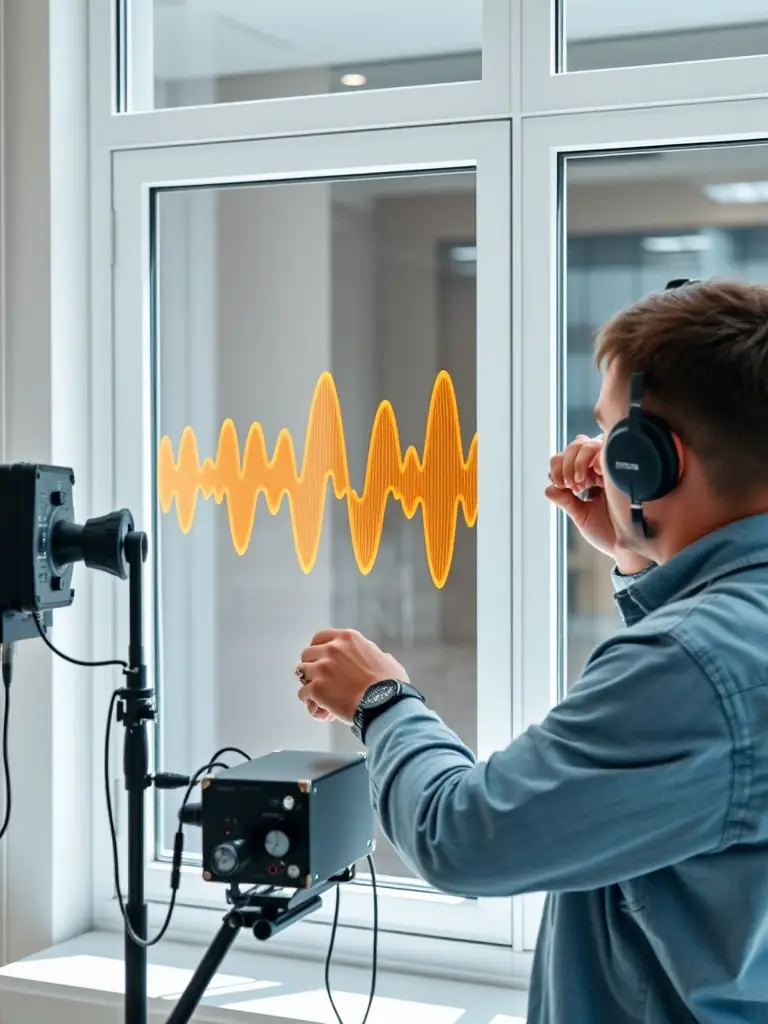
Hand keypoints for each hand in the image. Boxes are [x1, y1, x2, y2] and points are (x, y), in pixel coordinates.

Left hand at [296, 629, 408, 724]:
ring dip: (309, 684)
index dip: (318, 649)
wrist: (385, 703)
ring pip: (301, 672)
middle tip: (320, 680)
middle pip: (307, 654)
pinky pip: (303, 694)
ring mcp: (322, 668)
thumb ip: (375, 656)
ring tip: (320, 696)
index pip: (320, 637)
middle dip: (312, 667)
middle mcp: (332, 649)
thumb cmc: (390, 685)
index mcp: (348, 639)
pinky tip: (322, 709)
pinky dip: (310, 702)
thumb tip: (380, 659)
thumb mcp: (387, 660)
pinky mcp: (316, 688)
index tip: (319, 658)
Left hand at [546, 435, 651, 573]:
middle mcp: (601, 470)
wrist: (630, 546)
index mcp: (591, 479)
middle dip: (564, 463)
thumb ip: (566, 501)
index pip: (568, 458)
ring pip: (587, 444)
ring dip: (576, 461)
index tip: (559, 485)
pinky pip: (605, 448)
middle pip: (576, 446)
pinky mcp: (623, 466)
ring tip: (579, 483)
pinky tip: (597, 476)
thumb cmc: (610, 533)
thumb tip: (548, 489)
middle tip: (568, 485)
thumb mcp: (583, 516)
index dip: (558, 466)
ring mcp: (612, 467)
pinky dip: (595, 458)